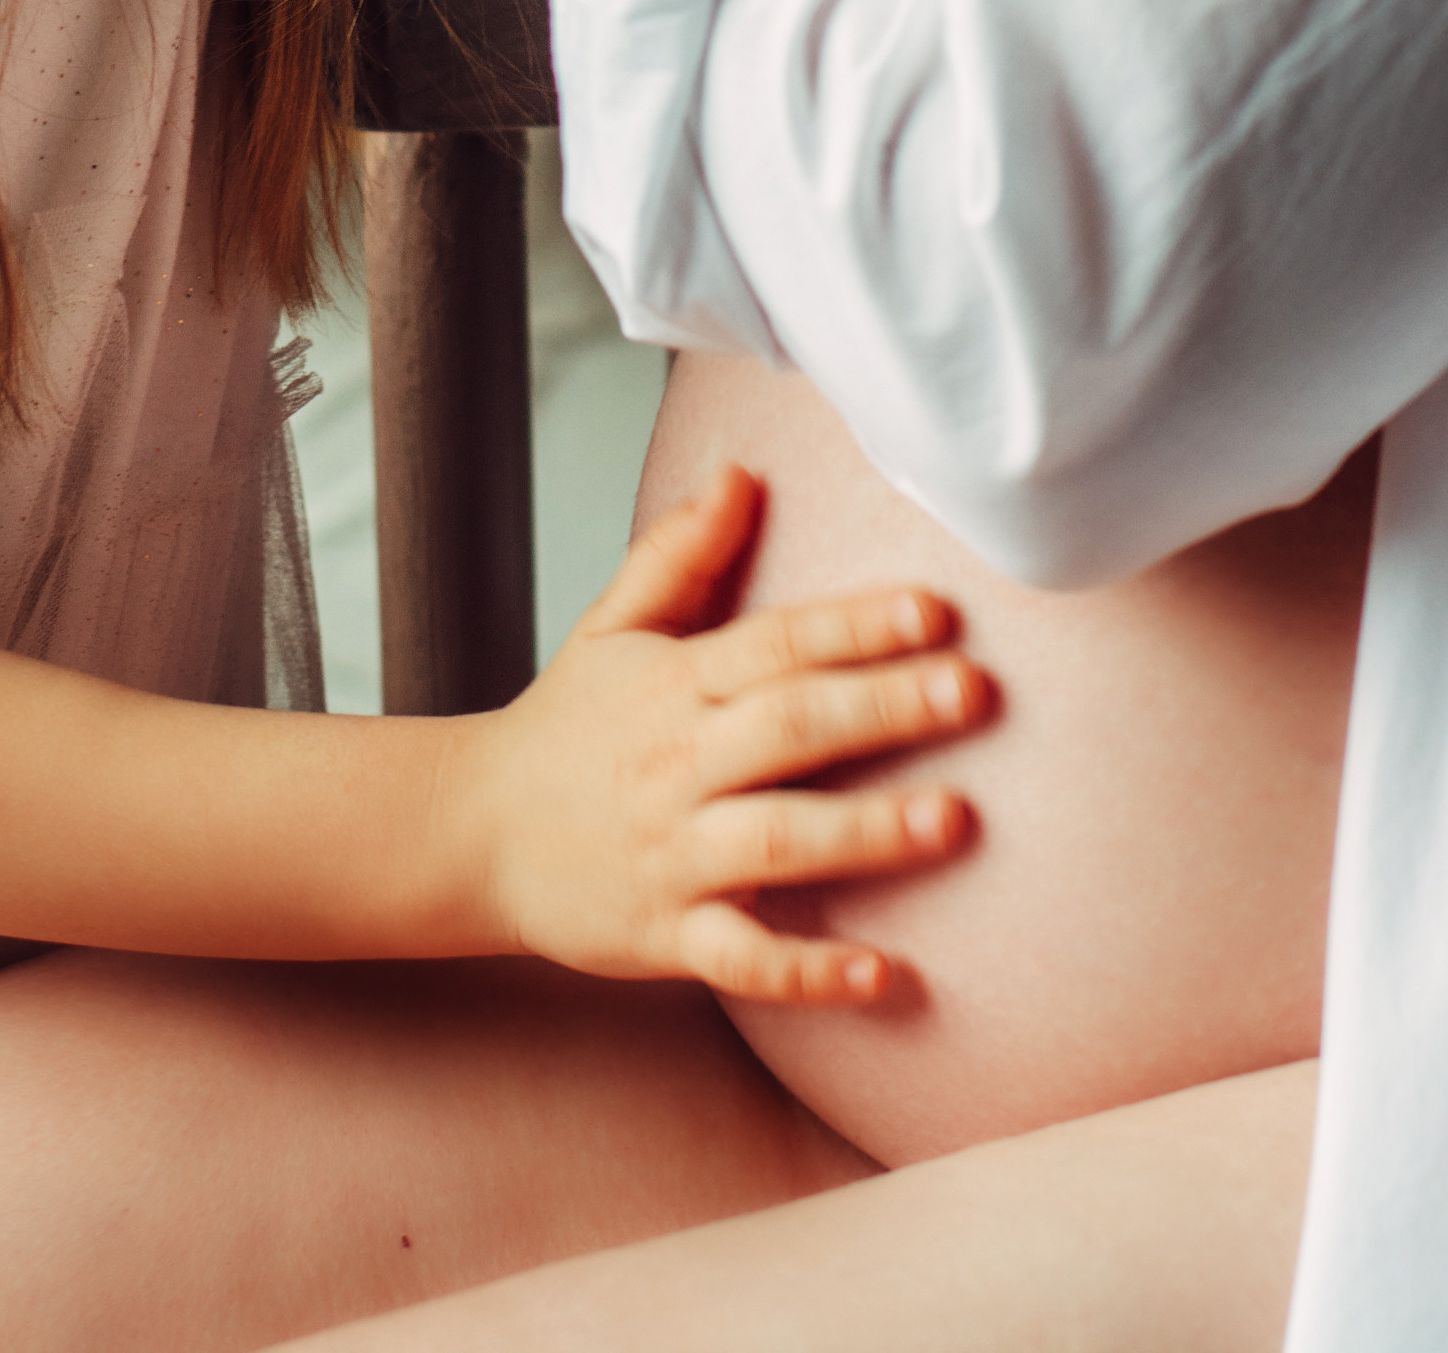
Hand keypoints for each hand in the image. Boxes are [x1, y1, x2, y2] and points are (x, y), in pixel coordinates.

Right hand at [457, 465, 990, 1005]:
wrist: (470, 835)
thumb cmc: (566, 727)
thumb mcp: (612, 625)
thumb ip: (680, 551)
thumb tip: (740, 471)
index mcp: (674, 682)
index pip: (776, 643)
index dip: (854, 625)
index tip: (937, 609)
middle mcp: (678, 762)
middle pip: (789, 727)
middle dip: (885, 708)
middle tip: (976, 691)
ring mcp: (674, 852)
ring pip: (776, 837)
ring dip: (867, 832)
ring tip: (956, 819)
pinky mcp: (667, 936)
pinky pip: (743, 957)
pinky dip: (809, 971)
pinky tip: (884, 974)